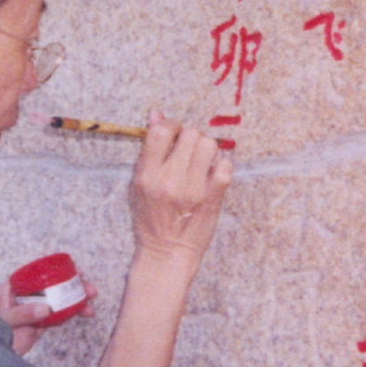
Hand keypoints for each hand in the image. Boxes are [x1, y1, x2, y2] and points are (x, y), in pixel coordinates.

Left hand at [0, 277, 95, 355]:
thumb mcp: (5, 317)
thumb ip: (23, 313)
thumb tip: (46, 309)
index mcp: (15, 287)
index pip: (40, 274)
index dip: (60, 271)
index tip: (77, 272)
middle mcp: (26, 296)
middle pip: (54, 287)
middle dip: (74, 288)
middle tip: (90, 291)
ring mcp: (33, 310)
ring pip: (58, 303)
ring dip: (75, 303)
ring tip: (90, 308)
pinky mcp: (38, 325)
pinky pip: (56, 318)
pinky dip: (69, 316)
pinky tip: (80, 314)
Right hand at [126, 116, 232, 271]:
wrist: (167, 252)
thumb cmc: (151, 218)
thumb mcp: (140, 184)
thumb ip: (149, 151)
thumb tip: (157, 114)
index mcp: (147, 175)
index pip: (161, 131)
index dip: (171, 125)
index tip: (174, 134)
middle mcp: (169, 180)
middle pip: (190, 134)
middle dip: (191, 138)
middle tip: (189, 151)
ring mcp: (193, 189)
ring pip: (209, 146)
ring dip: (207, 150)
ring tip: (201, 162)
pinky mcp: (212, 198)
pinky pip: (225, 166)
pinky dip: (221, 166)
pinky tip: (213, 174)